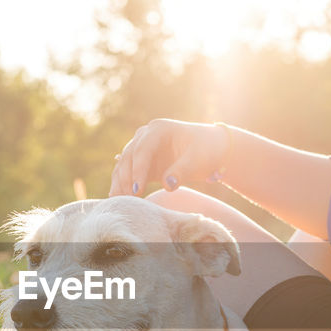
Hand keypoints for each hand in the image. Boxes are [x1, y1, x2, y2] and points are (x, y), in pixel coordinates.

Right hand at [109, 119, 229, 195]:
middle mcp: (146, 135)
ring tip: (118, 201)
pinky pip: (128, 172)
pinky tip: (117, 198)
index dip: (138, 171)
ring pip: (124, 164)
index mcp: (159, 129)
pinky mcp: (144, 162)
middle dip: (125, 179)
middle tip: (125, 199)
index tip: (136, 191)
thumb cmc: (207, 150)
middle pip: (129, 157)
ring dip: (119, 182)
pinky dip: (122, 184)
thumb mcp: (198, 160)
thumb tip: (167, 185)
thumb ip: (182, 171)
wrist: (213, 149)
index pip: (143, 150)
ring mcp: (143, 148)